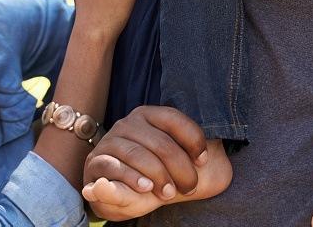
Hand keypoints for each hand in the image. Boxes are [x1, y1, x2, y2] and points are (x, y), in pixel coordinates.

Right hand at [81, 105, 230, 217]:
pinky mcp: (96, 161)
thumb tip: (216, 151)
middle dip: (180, 169)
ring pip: (138, 154)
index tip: (202, 162)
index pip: (174, 119)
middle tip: (189, 188)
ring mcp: (111, 141)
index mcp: (150, 116)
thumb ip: (200, 154)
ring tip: (168, 193)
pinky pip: (114, 166)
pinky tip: (145, 188)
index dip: (193, 140)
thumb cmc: (158, 175)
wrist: (124, 196)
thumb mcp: (183, 163)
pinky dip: (132, 178)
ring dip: (158, 176)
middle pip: (160, 142)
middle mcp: (128, 123)